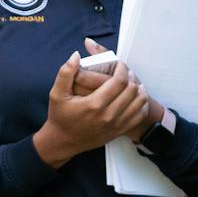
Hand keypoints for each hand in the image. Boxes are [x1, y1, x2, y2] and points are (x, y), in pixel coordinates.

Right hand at [32, 47, 154, 166]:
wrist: (62, 141)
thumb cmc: (60, 117)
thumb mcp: (57, 93)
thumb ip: (66, 72)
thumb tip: (76, 55)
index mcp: (94, 104)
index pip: (119, 81)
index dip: (122, 68)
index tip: (119, 63)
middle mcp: (108, 115)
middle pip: (132, 89)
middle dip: (131, 76)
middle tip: (125, 71)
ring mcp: (115, 125)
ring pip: (139, 102)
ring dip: (138, 88)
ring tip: (131, 81)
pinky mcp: (119, 131)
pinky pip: (139, 116)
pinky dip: (140, 104)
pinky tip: (134, 97)